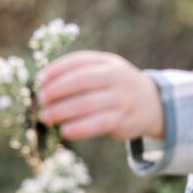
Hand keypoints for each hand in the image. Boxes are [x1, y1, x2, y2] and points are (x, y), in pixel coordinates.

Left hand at [37, 51, 163, 140]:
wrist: (153, 104)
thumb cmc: (116, 87)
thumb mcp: (104, 71)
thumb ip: (79, 73)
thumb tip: (43, 84)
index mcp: (106, 62)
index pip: (78, 61)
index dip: (56, 69)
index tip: (39, 79)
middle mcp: (115, 77)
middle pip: (81, 81)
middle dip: (57, 90)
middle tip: (40, 100)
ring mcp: (121, 98)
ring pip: (88, 104)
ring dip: (63, 111)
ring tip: (45, 116)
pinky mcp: (123, 119)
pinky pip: (99, 123)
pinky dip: (80, 128)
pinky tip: (65, 131)